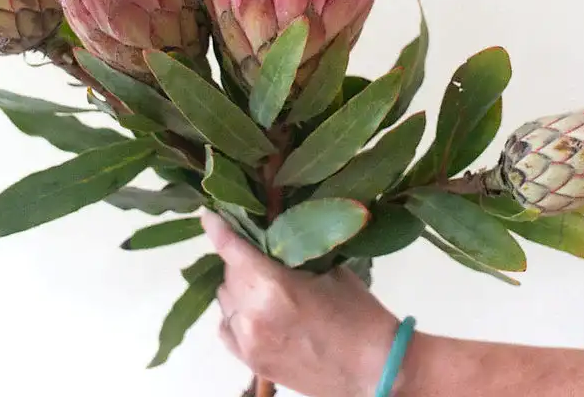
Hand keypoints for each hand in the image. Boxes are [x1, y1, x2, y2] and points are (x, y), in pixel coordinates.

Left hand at [201, 209, 399, 396]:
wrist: (375, 370)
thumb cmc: (359, 313)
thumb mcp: (329, 269)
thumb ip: (295, 251)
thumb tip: (274, 234)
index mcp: (274, 286)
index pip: (233, 249)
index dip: (218, 228)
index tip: (208, 214)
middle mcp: (252, 314)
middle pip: (230, 272)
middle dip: (243, 259)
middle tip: (267, 255)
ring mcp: (248, 342)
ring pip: (226, 299)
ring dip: (240, 286)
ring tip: (267, 285)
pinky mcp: (251, 363)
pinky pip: (226, 327)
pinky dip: (237, 314)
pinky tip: (258, 311)